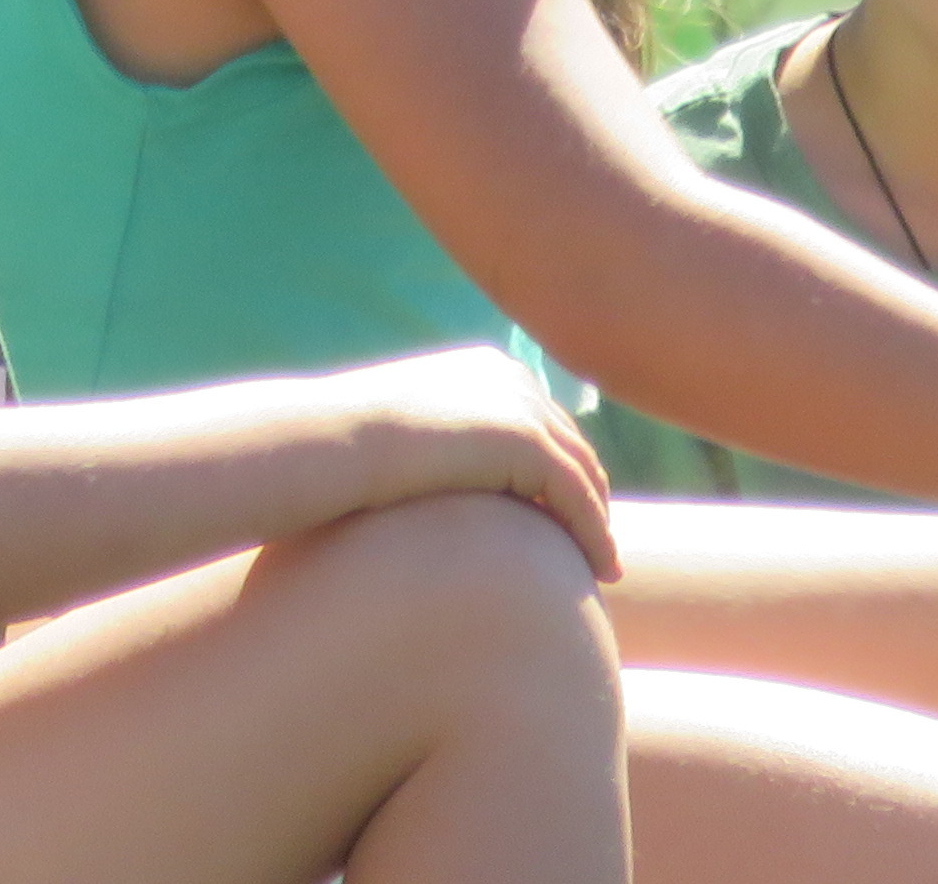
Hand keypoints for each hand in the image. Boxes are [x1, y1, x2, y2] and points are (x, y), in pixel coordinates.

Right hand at [321, 345, 620, 581]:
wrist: (333, 442)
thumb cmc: (349, 449)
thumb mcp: (403, 436)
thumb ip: (437, 445)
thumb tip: (435, 480)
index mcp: (487, 369)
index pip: (545, 423)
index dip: (563, 470)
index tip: (569, 514)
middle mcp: (514, 379)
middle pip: (573, 445)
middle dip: (590, 496)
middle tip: (598, 545)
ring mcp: (523, 407)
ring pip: (584, 473)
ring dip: (600, 522)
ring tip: (604, 567)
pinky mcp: (527, 443)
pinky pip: (578, 497)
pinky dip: (594, 534)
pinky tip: (598, 569)